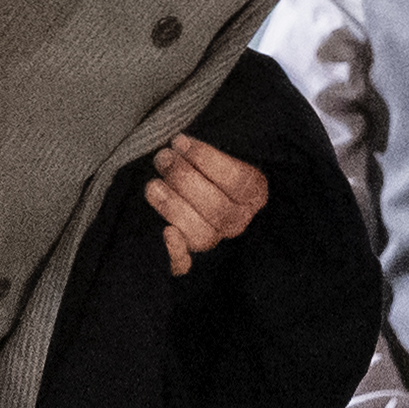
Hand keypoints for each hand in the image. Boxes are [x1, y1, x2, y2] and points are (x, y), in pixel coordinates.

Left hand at [146, 135, 271, 273]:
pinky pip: (185, 265)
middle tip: (163, 158)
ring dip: (174, 207)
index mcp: (254, 193)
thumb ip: (208, 150)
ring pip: (202, 234)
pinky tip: (166, 232)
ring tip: (153, 184)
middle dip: (184, 180)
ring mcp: (215, 239)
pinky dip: (176, 253)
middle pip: (218, 208)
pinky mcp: (189, 257)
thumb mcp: (218, 148)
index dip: (206, 160)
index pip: (237, 181)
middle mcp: (238, 220)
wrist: (188, 183)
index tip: (180, 142)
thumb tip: (184, 143)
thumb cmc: (200, 162)